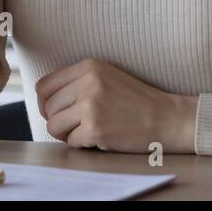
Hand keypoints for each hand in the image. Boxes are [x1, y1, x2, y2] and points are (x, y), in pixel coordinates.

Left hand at [35, 58, 197, 154]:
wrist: (167, 117)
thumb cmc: (136, 100)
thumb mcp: (107, 76)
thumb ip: (78, 81)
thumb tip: (45, 99)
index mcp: (89, 66)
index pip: (45, 85)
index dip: (45, 102)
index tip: (54, 111)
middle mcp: (88, 83)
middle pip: (47, 107)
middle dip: (56, 119)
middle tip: (73, 125)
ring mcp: (91, 106)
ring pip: (54, 125)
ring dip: (65, 133)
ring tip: (83, 131)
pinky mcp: (96, 129)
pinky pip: (71, 141)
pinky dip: (81, 144)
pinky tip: (98, 138)